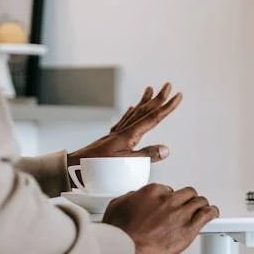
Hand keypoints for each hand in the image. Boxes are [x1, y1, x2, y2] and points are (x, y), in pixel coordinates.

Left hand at [67, 83, 182, 166]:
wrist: (75, 167)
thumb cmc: (99, 167)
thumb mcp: (126, 163)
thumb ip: (146, 156)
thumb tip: (166, 149)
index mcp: (129, 135)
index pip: (154, 118)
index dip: (167, 107)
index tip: (178, 96)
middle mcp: (124, 130)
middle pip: (144, 110)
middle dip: (158, 98)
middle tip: (168, 85)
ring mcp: (116, 133)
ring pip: (134, 113)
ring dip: (144, 101)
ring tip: (150, 90)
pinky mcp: (110, 139)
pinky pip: (124, 120)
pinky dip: (130, 113)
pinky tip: (132, 108)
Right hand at [101, 184, 218, 253]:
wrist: (126, 249)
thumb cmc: (119, 232)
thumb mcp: (118, 205)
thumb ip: (131, 198)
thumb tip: (136, 197)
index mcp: (152, 192)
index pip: (168, 190)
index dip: (171, 198)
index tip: (171, 205)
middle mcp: (168, 200)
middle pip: (187, 193)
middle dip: (188, 199)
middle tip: (188, 206)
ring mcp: (180, 213)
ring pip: (199, 201)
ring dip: (200, 205)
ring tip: (202, 210)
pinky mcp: (189, 228)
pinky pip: (207, 215)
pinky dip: (211, 213)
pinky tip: (212, 214)